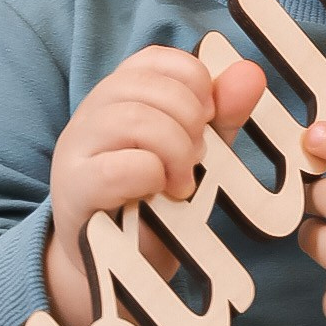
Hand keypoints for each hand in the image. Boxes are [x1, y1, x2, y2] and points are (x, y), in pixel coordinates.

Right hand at [45, 44, 266, 325]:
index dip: (196, 86)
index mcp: (122, 92)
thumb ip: (223, 115)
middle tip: (197, 161)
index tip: (206, 123)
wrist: (114, 266)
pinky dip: (153, 178)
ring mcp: (78, 146)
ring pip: (138, 121)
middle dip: (191, 125)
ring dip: (176, 153)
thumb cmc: (156, 202)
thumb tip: (251, 73)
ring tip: (182, 184)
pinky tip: (160, 195)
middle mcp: (93, 110)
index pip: (160, 59)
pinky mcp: (74, 187)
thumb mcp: (197, 152)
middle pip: (153, 87)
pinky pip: (122, 166)